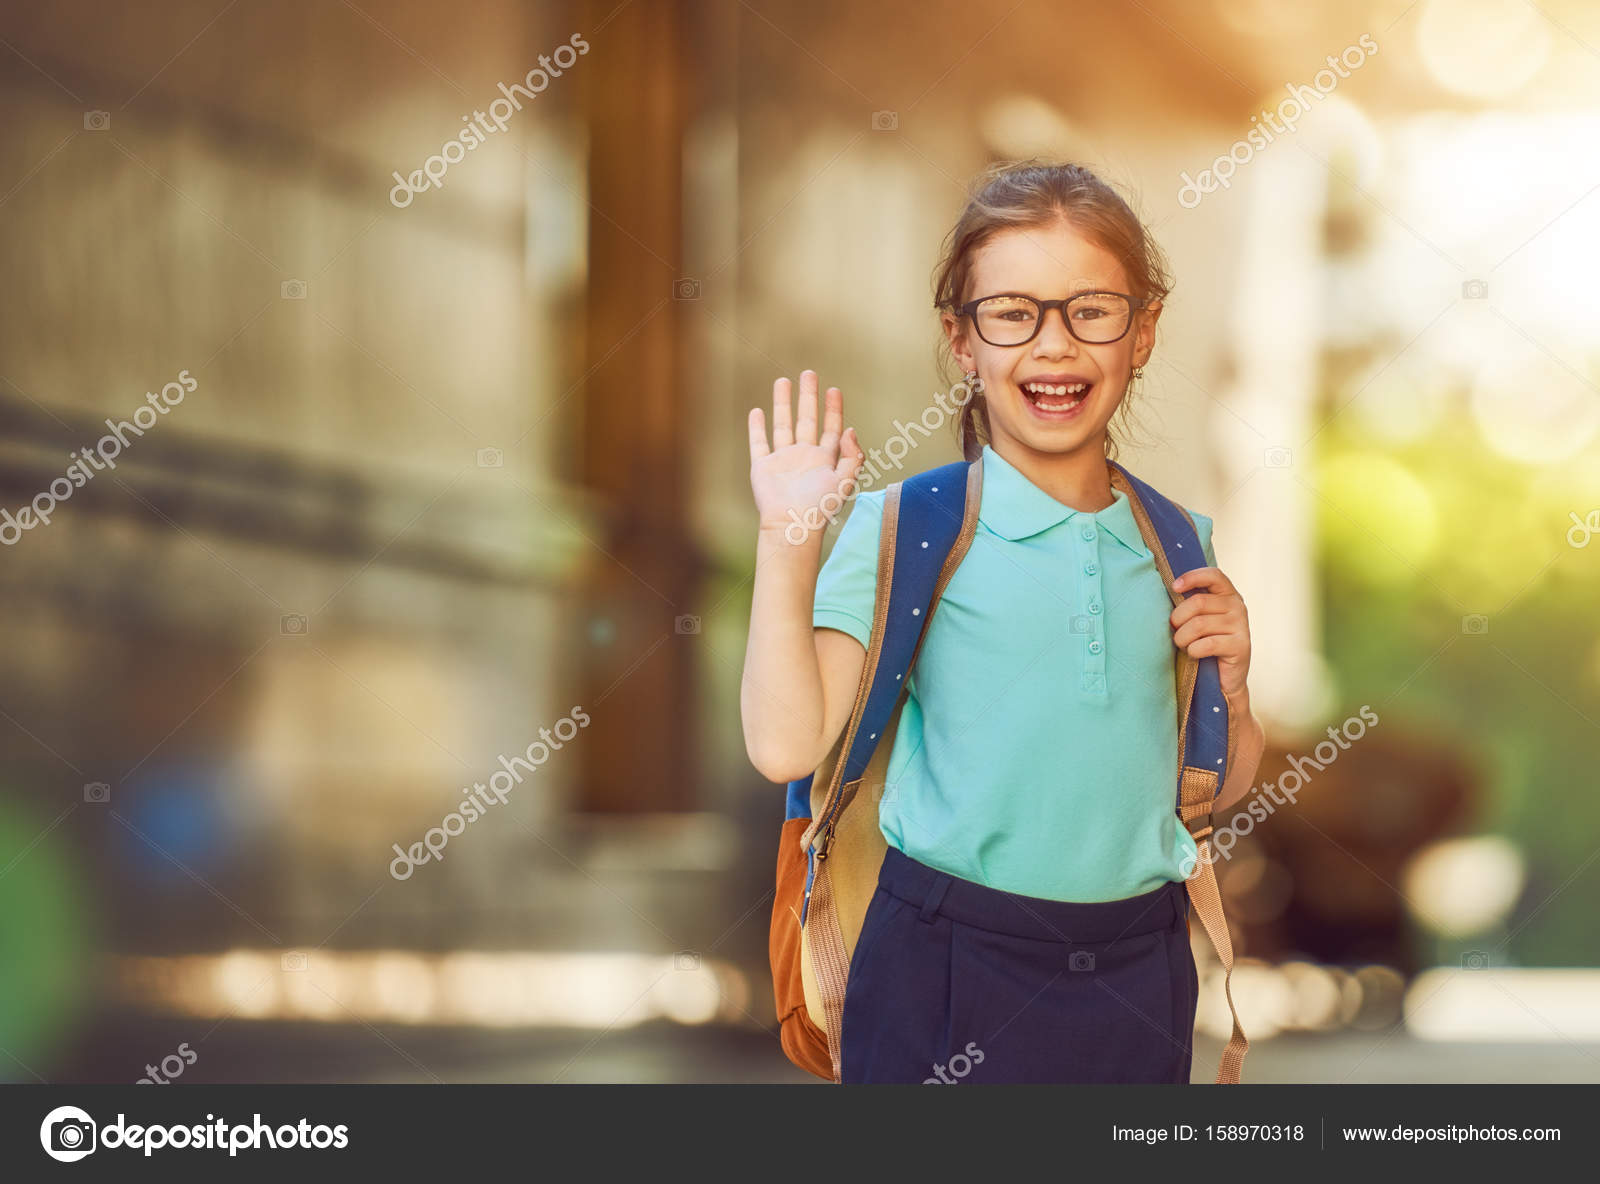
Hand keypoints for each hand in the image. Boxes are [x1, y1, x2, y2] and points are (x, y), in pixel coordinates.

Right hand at [748, 370, 863, 541]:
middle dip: (808, 397)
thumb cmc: (820, 508)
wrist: (792, 525)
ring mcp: (782, 461)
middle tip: (809, 374)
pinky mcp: (763, 468)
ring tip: (782, 381)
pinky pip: (759, 443)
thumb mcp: (845, 482)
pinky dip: (757, 428)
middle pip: (806, 420)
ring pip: (782, 425)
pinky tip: (757, 412)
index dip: (833, 409)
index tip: (834, 389)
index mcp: (824, 460)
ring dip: (783, 404)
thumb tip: (850, 430)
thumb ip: (852, 456)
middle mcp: (803, 457)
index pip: (830, 428)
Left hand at [1169, 567, 1250, 700]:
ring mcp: (1241, 626)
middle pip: (1198, 602)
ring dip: (1182, 637)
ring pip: (1199, 624)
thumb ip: (1190, 604)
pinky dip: (1193, 650)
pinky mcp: (1241, 646)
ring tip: (1182, 644)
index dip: (1192, 578)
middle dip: (1178, 618)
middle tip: (1174, 631)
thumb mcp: (1198, 619)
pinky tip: (1194, 654)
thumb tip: (1167, 589)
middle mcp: (1237, 606)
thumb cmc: (1204, 645)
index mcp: (1227, 595)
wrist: (1223, 680)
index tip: (1174, 587)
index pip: (1213, 575)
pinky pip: (1206, 644)